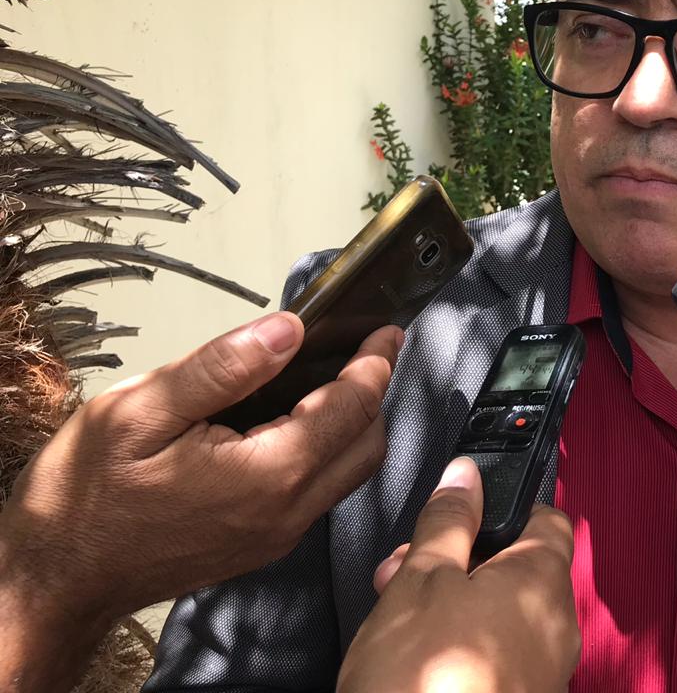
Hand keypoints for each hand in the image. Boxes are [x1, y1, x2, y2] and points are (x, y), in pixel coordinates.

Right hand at [0, 312, 398, 631]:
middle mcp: (288, 512)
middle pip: (367, 444)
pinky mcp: (260, 546)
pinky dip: (327, 451)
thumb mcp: (140, 411)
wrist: (54, 583)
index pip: (351, 408)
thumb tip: (287, 329)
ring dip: (354, 424)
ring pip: (348, 473)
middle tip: (366, 348)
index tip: (385, 329)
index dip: (374, 362)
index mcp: (269, 475)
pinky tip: (296, 420)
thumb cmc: (86, 497)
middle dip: (375, 391)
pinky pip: (318, 493)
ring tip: (335, 376)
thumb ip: (222, 368)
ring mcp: (277, 536)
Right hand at [337, 457, 578, 692]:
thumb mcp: (421, 580)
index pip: (545, 517)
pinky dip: (464, 643)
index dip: (501, 506)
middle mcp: (557, 626)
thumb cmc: (422, 680)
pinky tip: (419, 654)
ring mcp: (545, 671)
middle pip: (517, 567)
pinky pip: (500, 655)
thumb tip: (466, 475)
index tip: (459, 509)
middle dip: (460, 559)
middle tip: (407, 568)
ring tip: (400, 614)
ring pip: (504, 613)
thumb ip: (448, 520)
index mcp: (543, 581)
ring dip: (456, 601)